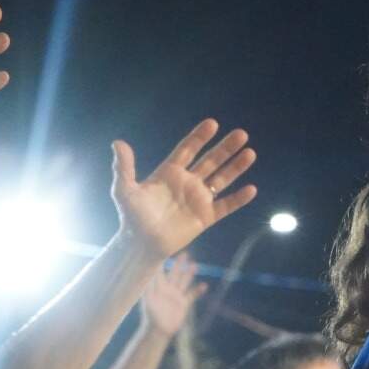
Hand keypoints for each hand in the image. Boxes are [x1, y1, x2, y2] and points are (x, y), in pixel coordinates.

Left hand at [111, 120, 256, 258]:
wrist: (142, 244)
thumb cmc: (131, 217)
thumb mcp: (124, 190)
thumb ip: (124, 167)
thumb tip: (118, 143)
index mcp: (169, 173)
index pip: (188, 150)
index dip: (199, 137)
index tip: (213, 124)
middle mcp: (187, 183)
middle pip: (210, 161)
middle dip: (225, 148)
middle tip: (241, 134)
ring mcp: (198, 199)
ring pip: (221, 179)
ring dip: (236, 167)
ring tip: (250, 153)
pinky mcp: (206, 217)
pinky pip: (226, 206)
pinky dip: (238, 199)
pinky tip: (251, 189)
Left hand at [140, 253, 206, 334]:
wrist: (158, 330)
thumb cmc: (151, 314)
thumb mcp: (149, 297)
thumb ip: (152, 283)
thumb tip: (153, 269)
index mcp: (158, 286)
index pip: (161, 270)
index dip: (163, 260)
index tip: (166, 249)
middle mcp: (167, 289)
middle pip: (175, 273)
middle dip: (179, 264)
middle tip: (185, 253)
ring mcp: (176, 296)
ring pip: (184, 281)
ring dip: (189, 274)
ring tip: (195, 265)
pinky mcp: (183, 304)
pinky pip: (192, 295)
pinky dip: (198, 290)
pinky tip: (204, 285)